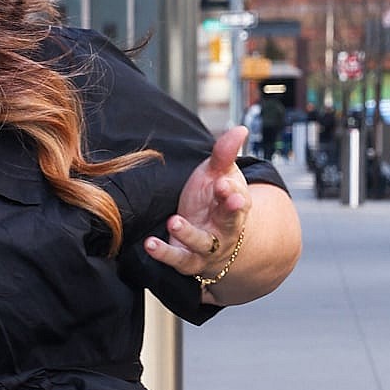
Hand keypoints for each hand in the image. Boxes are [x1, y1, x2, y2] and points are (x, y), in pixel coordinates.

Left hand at [143, 125, 249, 279]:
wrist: (212, 236)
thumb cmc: (214, 200)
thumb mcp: (219, 174)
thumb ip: (224, 154)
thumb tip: (240, 129)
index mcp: (236, 207)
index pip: (238, 199)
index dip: (232, 192)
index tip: (223, 183)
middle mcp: (226, 230)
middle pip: (229, 222)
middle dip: (227, 211)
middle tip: (221, 197)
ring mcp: (207, 247)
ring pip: (202, 244)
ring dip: (188, 233)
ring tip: (173, 221)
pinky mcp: (188, 260)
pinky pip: (179, 259)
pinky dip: (165, 253)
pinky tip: (150, 244)